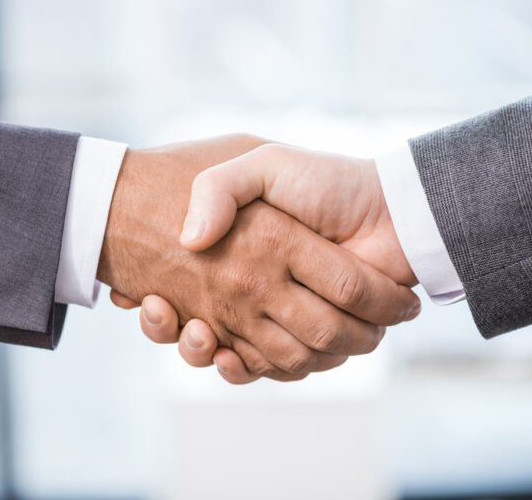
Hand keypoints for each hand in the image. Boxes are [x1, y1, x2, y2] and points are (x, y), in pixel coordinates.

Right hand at [100, 136, 419, 380]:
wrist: (390, 209)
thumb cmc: (328, 182)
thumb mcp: (262, 162)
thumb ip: (220, 188)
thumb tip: (189, 241)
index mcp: (240, 251)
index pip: (181, 285)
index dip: (156, 303)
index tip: (141, 299)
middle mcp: (253, 287)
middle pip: (198, 327)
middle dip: (175, 331)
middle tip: (161, 312)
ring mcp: (276, 314)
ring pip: (227, 352)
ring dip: (200, 352)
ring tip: (197, 332)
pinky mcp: (303, 337)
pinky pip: (266, 367)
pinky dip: (242, 369)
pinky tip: (226, 355)